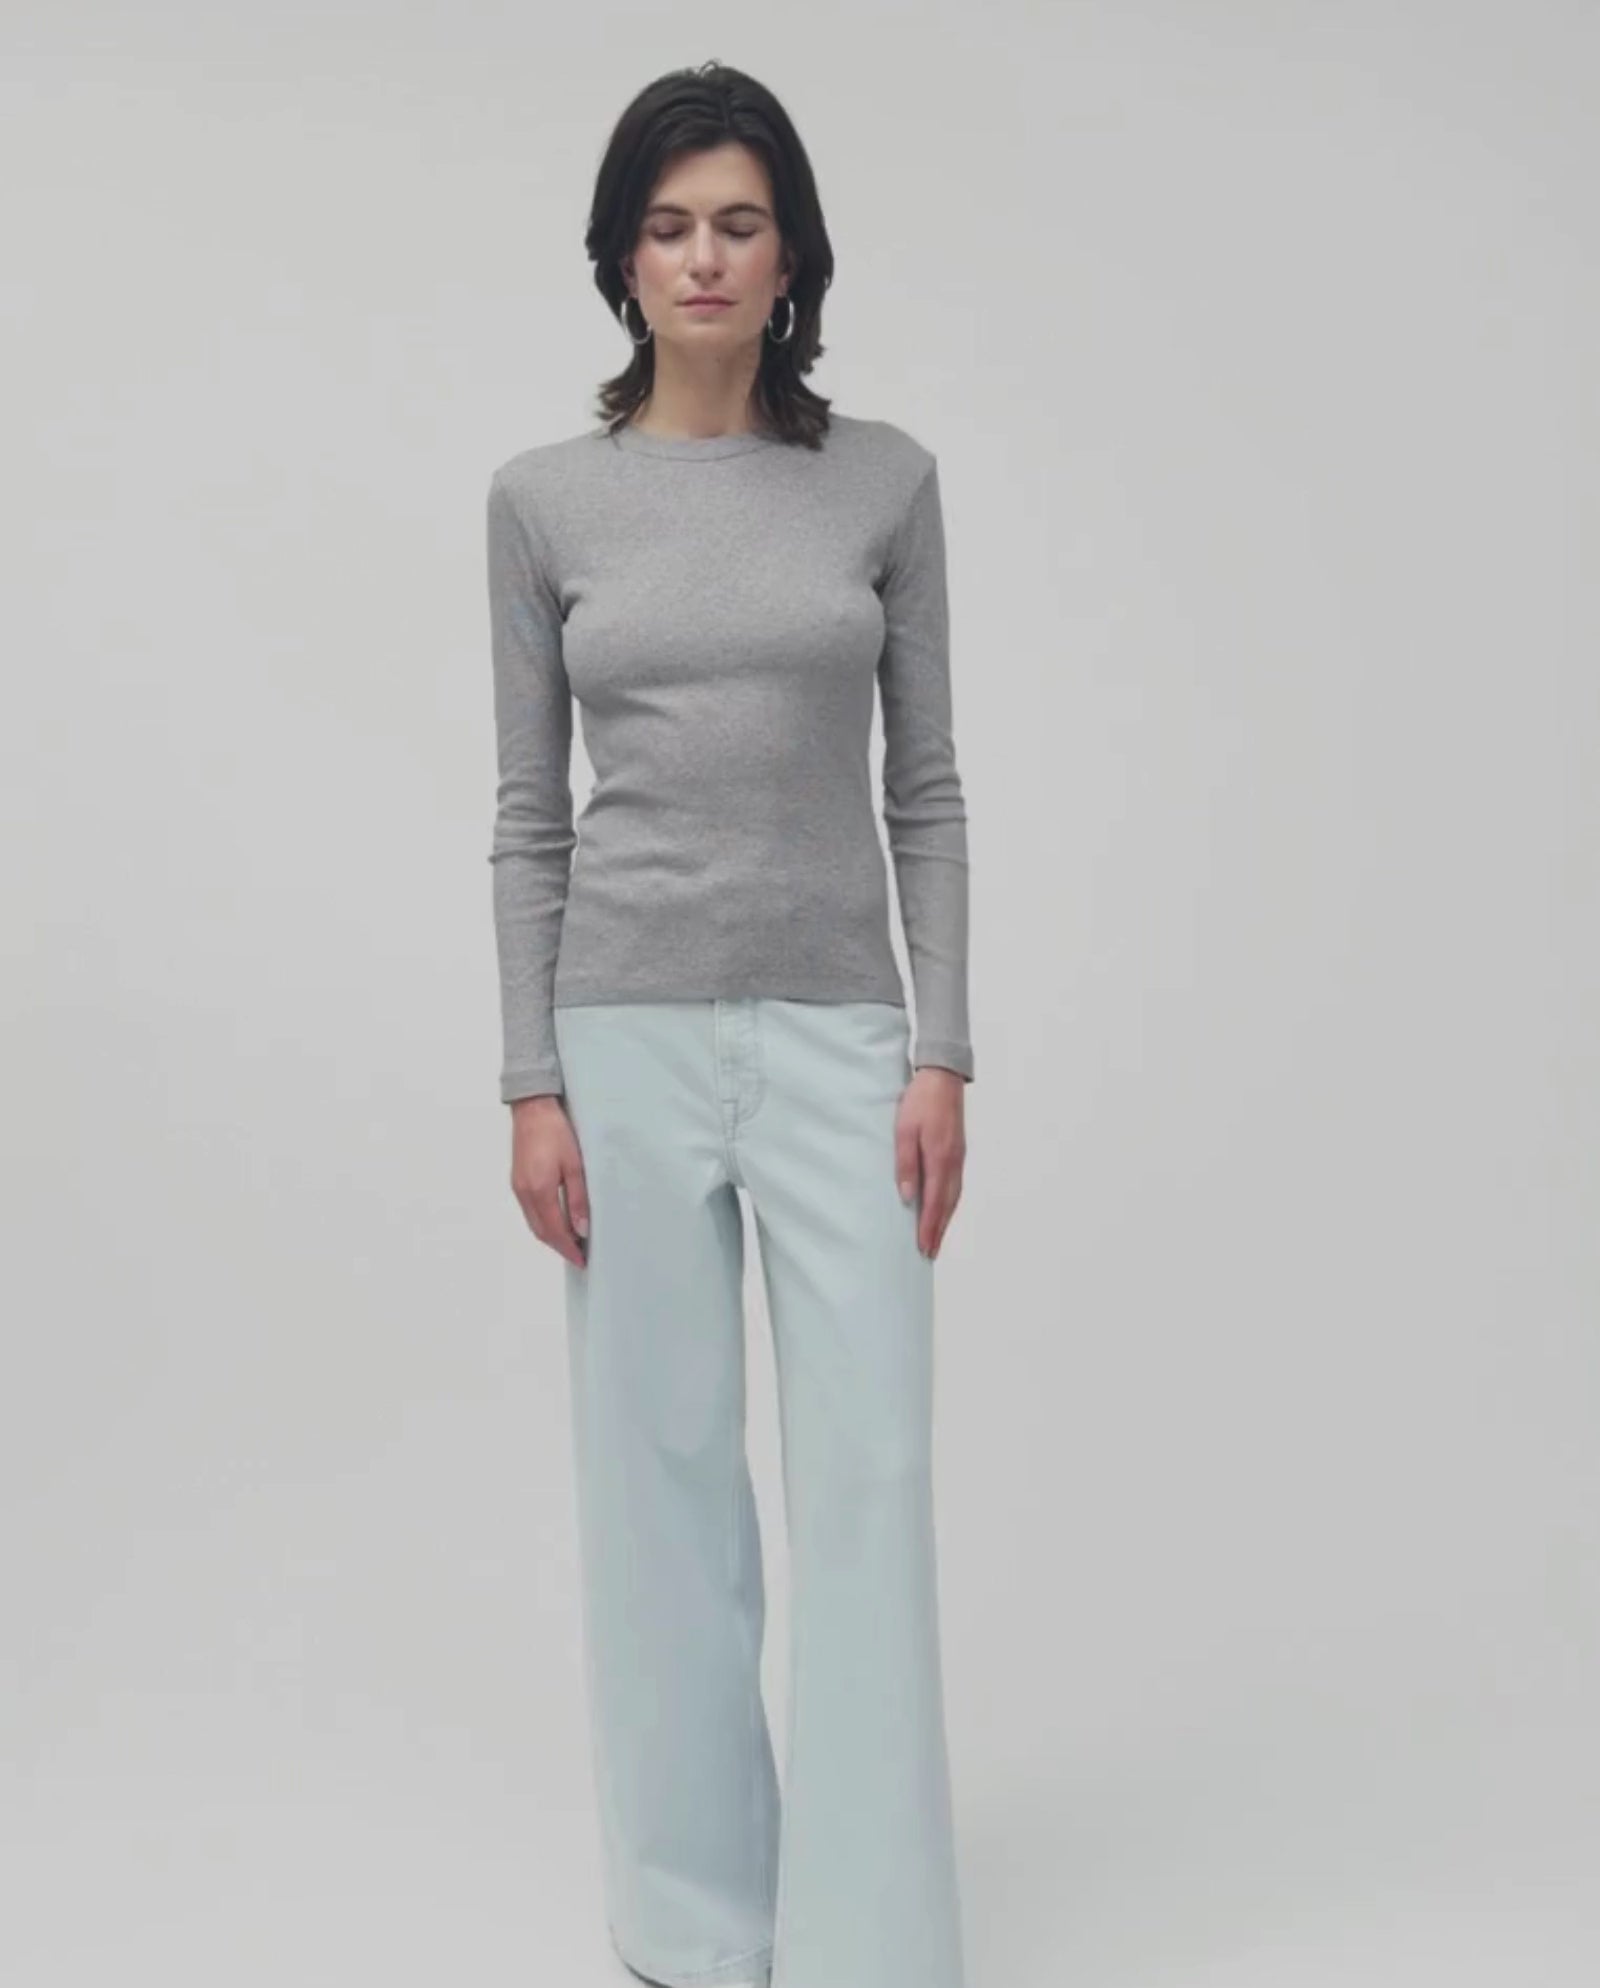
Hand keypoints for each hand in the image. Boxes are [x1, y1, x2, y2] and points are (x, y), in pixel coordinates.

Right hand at [509, 1094, 589, 1267]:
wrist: (533, 1108)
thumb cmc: (556, 1131)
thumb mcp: (575, 1165)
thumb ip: (578, 1199)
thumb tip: (581, 1229)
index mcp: (539, 1190)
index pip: (554, 1231)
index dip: (568, 1248)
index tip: (581, 1260)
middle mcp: (524, 1192)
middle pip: (541, 1231)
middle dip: (560, 1247)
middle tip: (579, 1256)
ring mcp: (518, 1187)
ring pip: (534, 1223)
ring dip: (551, 1236)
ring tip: (571, 1242)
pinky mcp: (518, 1180)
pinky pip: (530, 1211)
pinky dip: (543, 1222)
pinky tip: (557, 1221)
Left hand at [894, 1066, 966, 1258]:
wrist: (943, 1077)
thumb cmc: (920, 1101)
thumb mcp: (904, 1130)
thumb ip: (906, 1164)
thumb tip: (908, 1196)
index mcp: (940, 1159)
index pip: (934, 1202)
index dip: (928, 1227)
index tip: (924, 1247)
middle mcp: (953, 1163)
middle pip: (948, 1205)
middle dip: (938, 1230)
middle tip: (930, 1253)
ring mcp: (959, 1158)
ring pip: (954, 1197)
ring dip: (945, 1219)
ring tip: (936, 1237)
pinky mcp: (958, 1152)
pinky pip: (955, 1185)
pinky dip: (950, 1203)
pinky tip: (944, 1207)